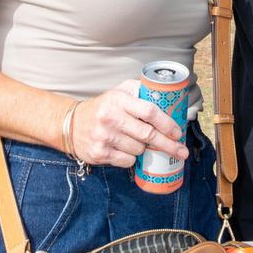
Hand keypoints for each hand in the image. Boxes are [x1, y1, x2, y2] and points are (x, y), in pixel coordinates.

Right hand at [70, 79, 188, 168]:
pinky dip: (131, 158)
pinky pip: (128, 161)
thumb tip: (168, 96)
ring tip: (135, 140)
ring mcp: (104, 137)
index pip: (149, 111)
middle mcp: (110, 118)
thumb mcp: (119, 92)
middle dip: (168, 144)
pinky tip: (124, 149)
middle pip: (148, 134)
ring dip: (144, 148)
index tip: (178, 132)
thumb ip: (141, 91)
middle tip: (181, 151)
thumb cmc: (103, 107)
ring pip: (139, 149)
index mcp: (118, 100)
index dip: (167, 123)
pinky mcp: (99, 153)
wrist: (71, 124)